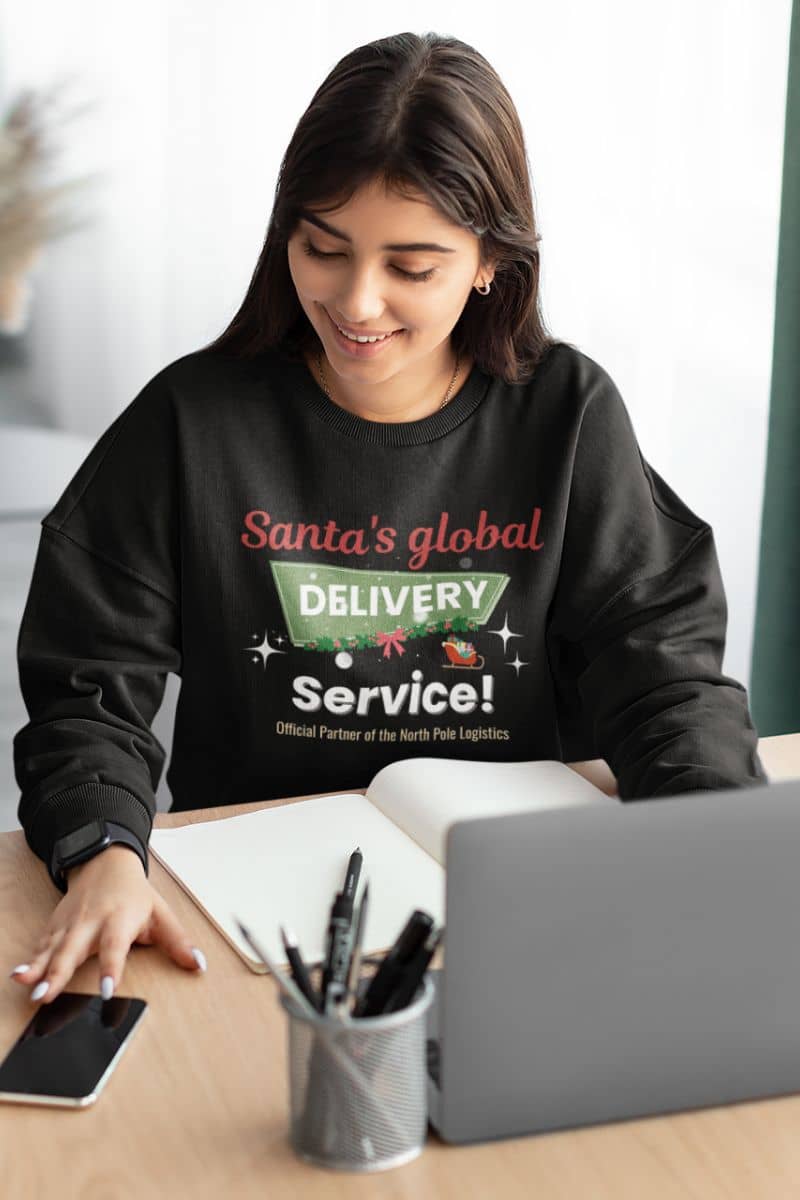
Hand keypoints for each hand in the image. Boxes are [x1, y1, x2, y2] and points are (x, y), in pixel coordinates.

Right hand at [9, 845, 206, 1002]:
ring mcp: (69, 924)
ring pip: (51, 948)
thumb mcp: (160, 915)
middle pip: (73, 949)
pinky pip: (41, 946)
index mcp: (119, 919)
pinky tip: (19, 976)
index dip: (110, 968)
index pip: (114, 946)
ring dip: (38, 969)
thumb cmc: (134, 894)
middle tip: (46, 996)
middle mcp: (90, 922)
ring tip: (26, 987)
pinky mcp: (55, 927)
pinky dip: (29, 961)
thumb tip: (199, 965)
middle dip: (58, 973)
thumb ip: (178, 942)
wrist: (105, 862)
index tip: (106, 990)